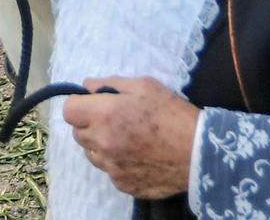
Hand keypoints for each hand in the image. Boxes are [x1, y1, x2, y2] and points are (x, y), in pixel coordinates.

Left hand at [62, 77, 198, 198]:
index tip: (94, 104)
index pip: (69, 110)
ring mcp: (112, 167)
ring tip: (127, 139)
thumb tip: (88, 86)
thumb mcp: (144, 85)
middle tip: (113, 120)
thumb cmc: (173, 114)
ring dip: (101, 145)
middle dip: (90, 124)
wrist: (201, 153)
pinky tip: (137, 156)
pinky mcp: (123, 184)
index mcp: (104, 115)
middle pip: (78, 133)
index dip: (80, 105)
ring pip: (92, 154)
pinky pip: (109, 171)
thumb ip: (110, 83)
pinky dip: (117, 163)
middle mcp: (102, 143)